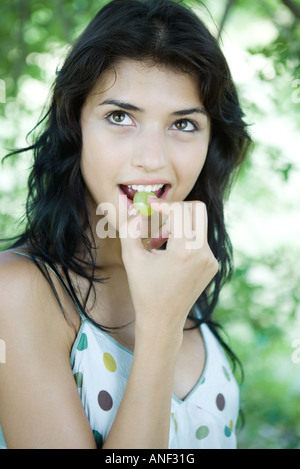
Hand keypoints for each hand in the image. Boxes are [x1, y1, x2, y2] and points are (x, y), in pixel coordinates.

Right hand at [119, 199, 217, 339]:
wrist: (162, 321)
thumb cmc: (144, 291)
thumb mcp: (131, 258)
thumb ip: (130, 228)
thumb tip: (136, 210)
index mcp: (184, 251)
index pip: (179, 210)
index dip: (163, 205)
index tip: (150, 206)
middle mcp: (203, 253)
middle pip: (197, 210)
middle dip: (175, 210)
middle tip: (158, 219)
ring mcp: (211, 259)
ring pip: (198, 224)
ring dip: (178, 226)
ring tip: (158, 243)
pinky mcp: (212, 265)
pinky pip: (200, 240)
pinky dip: (184, 239)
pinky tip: (168, 255)